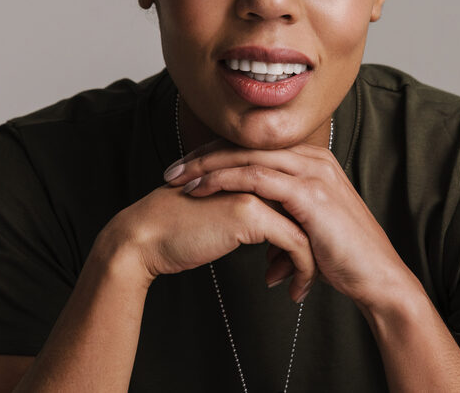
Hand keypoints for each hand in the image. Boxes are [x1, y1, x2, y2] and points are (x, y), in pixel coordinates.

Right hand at [102, 182, 316, 301]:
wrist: (144, 237)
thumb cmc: (178, 230)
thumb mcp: (222, 213)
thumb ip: (251, 212)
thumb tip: (278, 234)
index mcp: (251, 171)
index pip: (297, 198)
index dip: (306, 229)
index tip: (306, 259)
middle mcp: (257, 174)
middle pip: (307, 209)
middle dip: (315, 246)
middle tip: (313, 274)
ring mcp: (256, 191)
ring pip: (307, 227)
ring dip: (310, 262)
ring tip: (301, 286)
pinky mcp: (252, 214)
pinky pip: (295, 243)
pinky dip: (301, 269)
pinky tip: (289, 289)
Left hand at [163, 141, 410, 308]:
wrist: (378, 279)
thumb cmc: (346, 261)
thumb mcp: (309, 236)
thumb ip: (286, 233)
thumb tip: (265, 255)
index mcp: (312, 162)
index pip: (254, 149)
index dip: (216, 156)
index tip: (185, 170)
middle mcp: (313, 159)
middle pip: (246, 146)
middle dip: (203, 157)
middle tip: (170, 171)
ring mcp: (313, 173)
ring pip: (247, 157)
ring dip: (206, 167)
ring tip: (177, 182)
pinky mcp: (311, 193)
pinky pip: (257, 178)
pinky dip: (225, 182)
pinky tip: (201, 191)